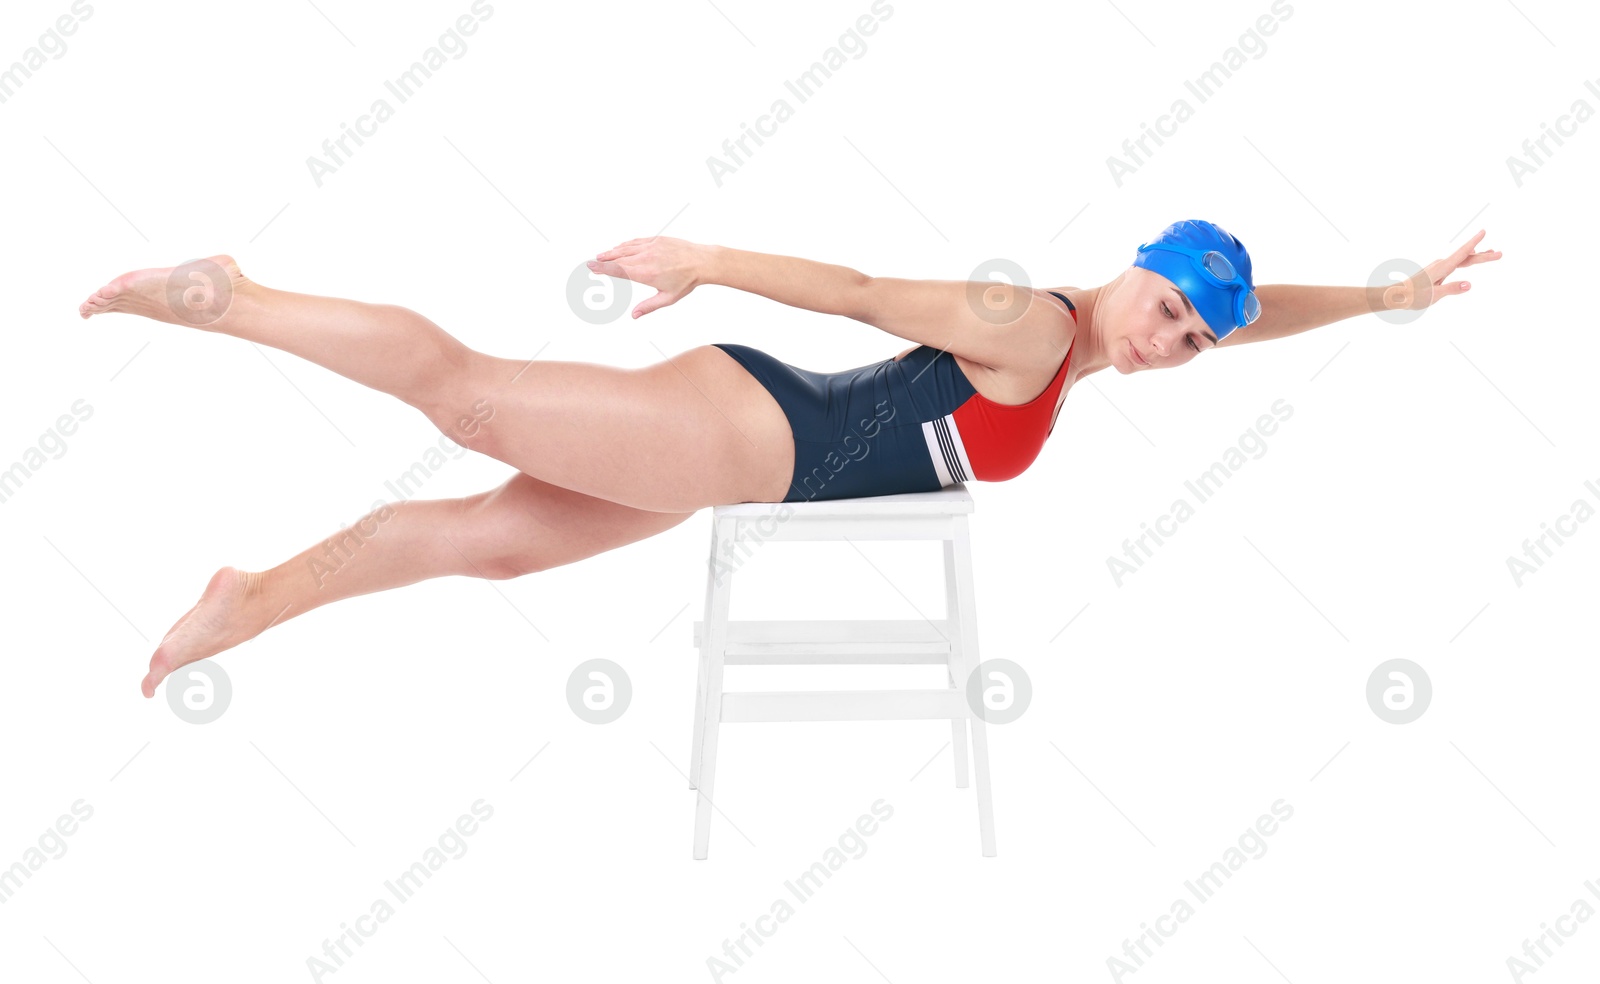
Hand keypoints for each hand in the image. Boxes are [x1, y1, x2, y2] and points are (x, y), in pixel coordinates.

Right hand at [587, 236, 706, 318]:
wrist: (702, 261)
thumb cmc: (687, 281)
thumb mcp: (668, 298)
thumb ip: (649, 306)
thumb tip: (634, 316)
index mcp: (646, 274)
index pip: (618, 270)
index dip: (603, 268)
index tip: (591, 266)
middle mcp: (646, 258)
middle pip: (618, 259)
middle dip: (603, 261)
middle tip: (592, 263)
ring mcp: (651, 247)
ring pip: (626, 248)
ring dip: (612, 252)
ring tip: (601, 256)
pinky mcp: (657, 240)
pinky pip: (636, 242)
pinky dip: (625, 245)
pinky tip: (619, 247)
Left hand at [1381, 228, 1502, 311]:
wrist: (1395, 296)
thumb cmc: (1413, 297)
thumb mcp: (1434, 296)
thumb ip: (1451, 289)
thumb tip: (1469, 285)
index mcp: (1442, 268)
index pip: (1462, 253)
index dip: (1474, 242)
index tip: (1483, 231)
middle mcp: (1441, 264)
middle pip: (1466, 257)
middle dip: (1483, 255)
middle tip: (1500, 254)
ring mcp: (1439, 266)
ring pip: (1461, 259)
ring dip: (1477, 256)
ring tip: (1491, 252)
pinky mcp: (1437, 271)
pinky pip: (1455, 263)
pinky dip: (1466, 260)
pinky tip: (1470, 258)